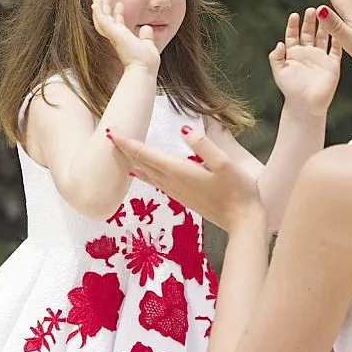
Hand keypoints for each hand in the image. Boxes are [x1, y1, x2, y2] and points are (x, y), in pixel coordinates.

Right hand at [91, 0, 159, 73]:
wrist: (143, 70)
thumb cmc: (146, 62)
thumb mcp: (148, 44)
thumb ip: (146, 36)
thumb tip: (147, 27)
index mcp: (125, 39)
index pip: (120, 24)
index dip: (118, 14)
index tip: (119, 4)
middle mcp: (117, 37)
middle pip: (109, 19)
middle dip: (106, 7)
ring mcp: (113, 35)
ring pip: (103, 18)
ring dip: (100, 7)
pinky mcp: (112, 33)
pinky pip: (102, 20)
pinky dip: (98, 11)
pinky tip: (95, 3)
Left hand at [109, 126, 263, 233]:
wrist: (242, 221)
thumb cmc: (238, 191)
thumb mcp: (225, 164)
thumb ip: (205, 146)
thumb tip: (184, 131)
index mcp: (179, 171)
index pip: (146, 154)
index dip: (127, 142)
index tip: (110, 131)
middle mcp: (172, 182)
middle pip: (141, 164)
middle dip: (124, 149)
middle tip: (109, 135)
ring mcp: (176, 192)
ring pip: (146, 174)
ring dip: (132, 161)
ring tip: (120, 150)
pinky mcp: (182, 197)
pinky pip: (155, 181)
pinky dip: (143, 172)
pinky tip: (140, 171)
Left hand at [268, 8, 341, 120]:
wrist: (306, 105)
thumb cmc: (291, 91)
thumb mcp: (279, 73)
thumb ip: (276, 58)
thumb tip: (279, 44)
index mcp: (293, 54)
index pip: (293, 35)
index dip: (293, 25)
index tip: (294, 15)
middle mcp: (307, 53)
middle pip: (309, 32)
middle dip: (309, 21)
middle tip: (311, 10)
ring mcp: (320, 57)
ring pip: (323, 37)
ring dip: (323, 26)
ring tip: (324, 13)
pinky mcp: (332, 64)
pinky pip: (336, 49)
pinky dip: (338, 39)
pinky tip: (338, 29)